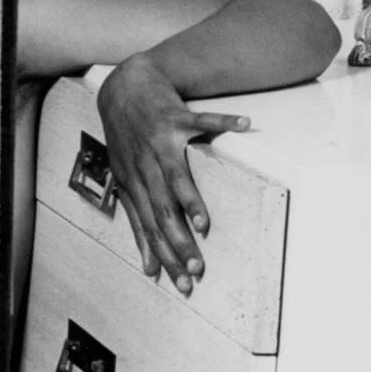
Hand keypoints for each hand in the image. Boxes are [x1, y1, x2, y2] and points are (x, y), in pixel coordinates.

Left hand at [96, 54, 249, 295]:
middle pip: (160, 213)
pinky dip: (223, 122)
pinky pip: (202, 120)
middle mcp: (145, 168)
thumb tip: (148, 265)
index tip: (181, 283)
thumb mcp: (125, 180)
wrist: (124, 88)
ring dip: (189, 200)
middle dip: (177, 243)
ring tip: (203, 224)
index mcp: (135, 185)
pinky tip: (246, 126)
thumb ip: (138, 220)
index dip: (164, 257)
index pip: (150, 230)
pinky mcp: (175, 117)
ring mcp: (159, 143)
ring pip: (174, 177)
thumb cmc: (127, 140)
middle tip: (195, 269)